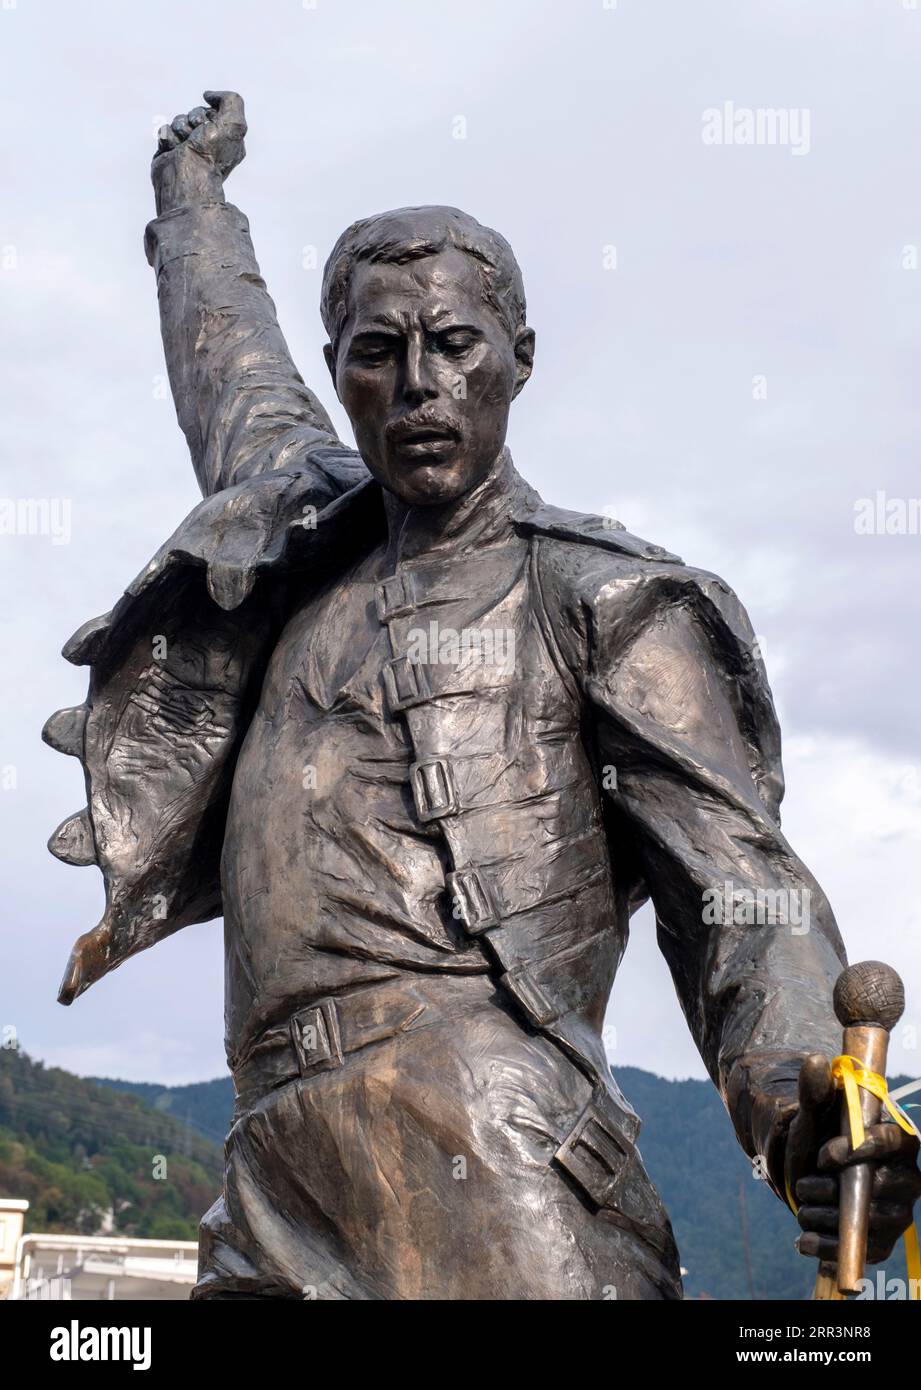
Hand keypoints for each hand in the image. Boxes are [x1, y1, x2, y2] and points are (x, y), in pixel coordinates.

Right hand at [151, 91, 246, 213]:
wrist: (186, 178)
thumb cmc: (211, 154)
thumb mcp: (234, 122)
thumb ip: (231, 100)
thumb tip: (208, 96)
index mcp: (227, 139)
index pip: (213, 111)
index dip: (209, 116)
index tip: (212, 130)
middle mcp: (209, 144)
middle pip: (194, 114)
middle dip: (193, 121)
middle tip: (196, 138)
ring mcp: (189, 148)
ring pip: (178, 121)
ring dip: (180, 130)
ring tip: (184, 146)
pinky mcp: (170, 151)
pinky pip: (164, 131)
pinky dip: (168, 138)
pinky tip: (173, 152)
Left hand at [784, 1053, 920, 1263]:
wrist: (813, 1175)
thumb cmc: (820, 1138)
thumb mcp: (814, 1113)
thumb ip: (815, 1089)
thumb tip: (816, 1062)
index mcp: (899, 1139)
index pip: (891, 1141)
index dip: (858, 1149)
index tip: (824, 1155)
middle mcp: (908, 1178)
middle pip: (877, 1186)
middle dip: (835, 1188)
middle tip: (803, 1184)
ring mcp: (899, 1214)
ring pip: (867, 1220)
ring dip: (827, 1215)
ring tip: (802, 1205)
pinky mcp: (885, 1243)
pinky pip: (861, 1250)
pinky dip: (829, 1247)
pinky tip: (804, 1239)